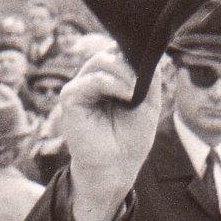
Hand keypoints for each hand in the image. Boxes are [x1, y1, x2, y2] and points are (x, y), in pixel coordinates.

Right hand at [61, 51, 163, 220]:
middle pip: (109, 53)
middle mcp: (91, 80)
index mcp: (108, 80)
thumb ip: (150, 78)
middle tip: (142, 81)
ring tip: (135, 92)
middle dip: (129, 63)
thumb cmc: (130, 139)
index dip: (131, 53)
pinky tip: (128, 95)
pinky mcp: (70, 97)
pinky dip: (112, 83)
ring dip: (123, 72)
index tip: (148, 62)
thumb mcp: (149, 104)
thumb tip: (149, 55)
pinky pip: (92, 79)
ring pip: (101, 61)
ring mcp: (80, 87)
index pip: (116, 53)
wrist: (116, 167)